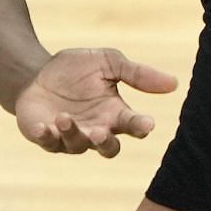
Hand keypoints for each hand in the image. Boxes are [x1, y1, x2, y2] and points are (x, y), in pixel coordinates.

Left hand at [15, 47, 176, 156]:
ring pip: (78, 145)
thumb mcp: (107, 62)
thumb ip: (136, 73)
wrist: (36, 73)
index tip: (147, 123)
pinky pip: (49, 143)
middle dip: (106, 142)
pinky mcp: (47, 137)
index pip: (134, 125)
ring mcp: (71, 137)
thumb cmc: (76, 70)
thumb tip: (173, 83)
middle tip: (102, 132)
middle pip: (109, 147)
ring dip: (73, 133)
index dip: (140, 126)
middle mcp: (96, 130)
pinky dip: (47, 136)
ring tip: (64, 117)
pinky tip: (44, 127)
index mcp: (115, 114)